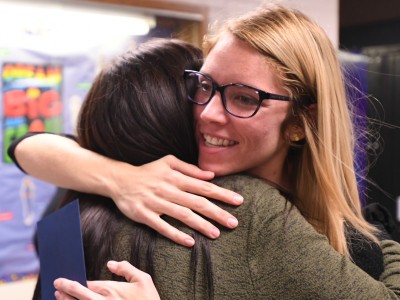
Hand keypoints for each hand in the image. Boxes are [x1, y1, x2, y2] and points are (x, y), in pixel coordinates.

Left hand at [54, 261, 159, 299]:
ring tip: (59, 297)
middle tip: (56, 286)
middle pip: (78, 296)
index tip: (62, 281)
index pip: (86, 284)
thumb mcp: (143, 279)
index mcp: (111, 290)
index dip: (72, 283)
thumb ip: (126, 268)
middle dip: (65, 290)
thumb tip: (110, 263)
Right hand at [109, 155, 242, 246]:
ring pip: (183, 215)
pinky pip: (162, 227)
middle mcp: (168, 189)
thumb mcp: (168, 162)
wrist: (120, 180)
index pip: (204, 186)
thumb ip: (190, 168)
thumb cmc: (148, 171)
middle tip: (234, 223)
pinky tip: (190, 242)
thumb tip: (210, 175)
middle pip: (197, 202)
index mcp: (176, 177)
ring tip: (216, 233)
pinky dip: (176, 234)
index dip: (222, 194)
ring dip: (201, 225)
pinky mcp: (145, 215)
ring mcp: (156, 203)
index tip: (238, 201)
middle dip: (217, 212)